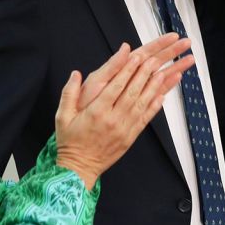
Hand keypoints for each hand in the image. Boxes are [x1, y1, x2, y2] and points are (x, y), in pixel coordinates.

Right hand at [54, 34, 192, 188]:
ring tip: (163, 72)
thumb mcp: (62, 116)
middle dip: (143, 73)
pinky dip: (155, 106)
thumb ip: (69, 93)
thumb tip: (75, 74)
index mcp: (96, 112)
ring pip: (142, 103)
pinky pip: (146, 118)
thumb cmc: (70, 141)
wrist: (79, 168)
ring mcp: (124, 129)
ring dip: (153, 86)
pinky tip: (163, 94)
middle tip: (153, 58)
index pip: (114, 86)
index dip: (125, 70)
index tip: (133, 56)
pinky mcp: (131, 136)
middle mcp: (113, 119)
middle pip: (132, 92)